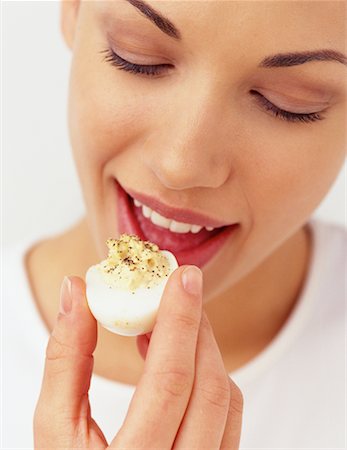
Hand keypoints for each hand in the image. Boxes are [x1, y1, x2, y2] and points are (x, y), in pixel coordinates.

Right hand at [34, 266, 242, 448]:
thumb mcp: (55, 426)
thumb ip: (66, 357)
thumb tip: (76, 292)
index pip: (170, 379)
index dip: (180, 320)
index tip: (183, 277)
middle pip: (208, 385)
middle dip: (197, 327)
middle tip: (180, 291)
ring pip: (227, 400)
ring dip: (206, 350)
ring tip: (172, 326)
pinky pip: (230, 417)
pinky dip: (212, 378)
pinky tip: (181, 363)